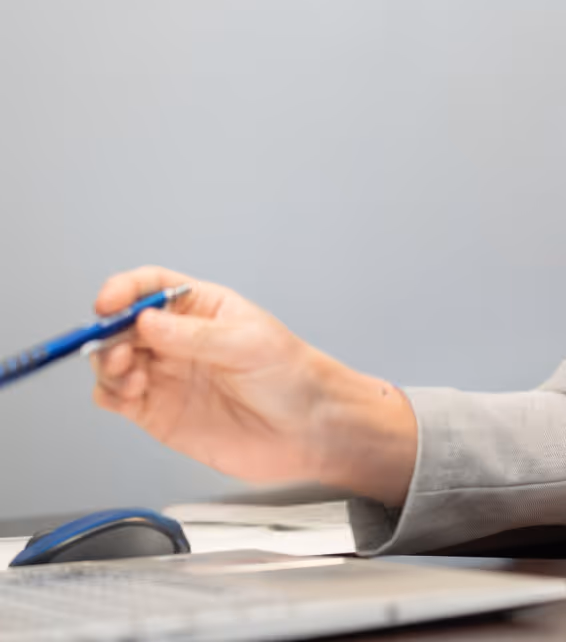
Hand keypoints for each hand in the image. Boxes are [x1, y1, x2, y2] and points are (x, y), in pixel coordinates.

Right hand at [91, 266, 417, 503]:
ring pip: (112, 360)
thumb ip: (195, 335)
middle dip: (109, 332)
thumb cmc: (291, 377)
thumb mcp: (249, 343)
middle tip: (121, 350)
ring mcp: (165, 374)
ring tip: (130, 375)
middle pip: (121, 324)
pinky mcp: (158, 411)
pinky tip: (130, 394)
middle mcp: (176, 338)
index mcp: (201, 308)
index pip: (150, 286)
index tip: (109, 302)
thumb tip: (145, 321)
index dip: (124, 289)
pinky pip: (115, 397)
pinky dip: (110, 392)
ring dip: (107, 363)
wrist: (308, 430)